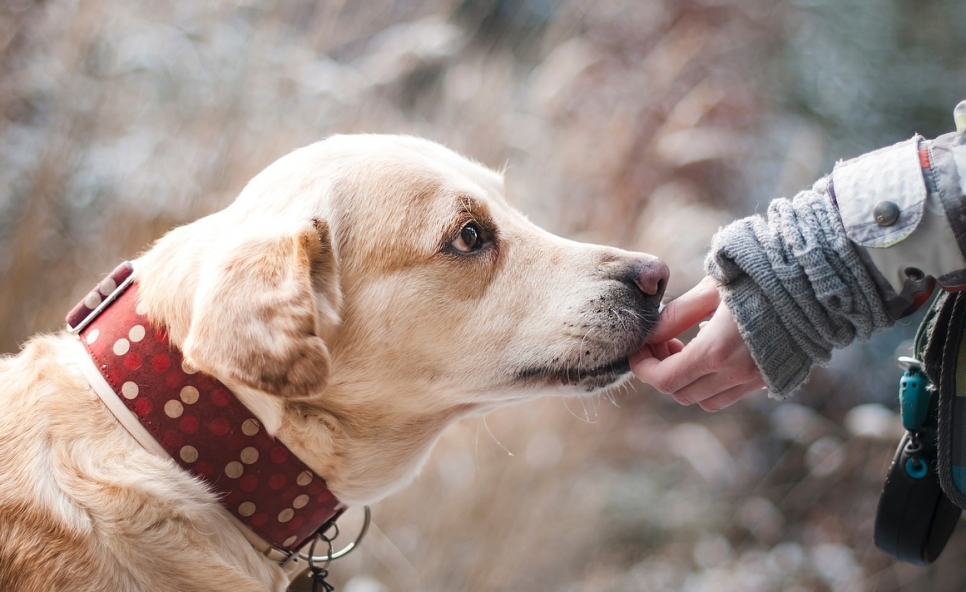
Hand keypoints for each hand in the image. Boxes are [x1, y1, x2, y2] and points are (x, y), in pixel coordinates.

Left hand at [631, 276, 764, 410]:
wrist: (816, 281)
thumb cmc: (760, 275)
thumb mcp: (710, 289)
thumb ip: (676, 315)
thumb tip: (649, 334)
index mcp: (716, 351)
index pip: (664, 379)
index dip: (643, 367)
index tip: (638, 348)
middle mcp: (736, 373)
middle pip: (680, 393)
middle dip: (662, 371)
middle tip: (662, 342)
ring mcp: (755, 379)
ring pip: (705, 400)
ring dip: (687, 380)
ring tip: (685, 346)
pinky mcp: (770, 378)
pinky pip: (729, 394)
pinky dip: (711, 382)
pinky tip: (713, 349)